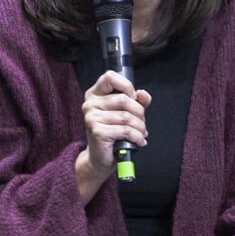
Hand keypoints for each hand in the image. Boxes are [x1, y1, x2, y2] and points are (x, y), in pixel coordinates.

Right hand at [74, 69, 150, 199]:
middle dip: (139, 112)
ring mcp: (92, 118)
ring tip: (141, 134)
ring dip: (140, 127)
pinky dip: (137, 137)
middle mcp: (90, 104)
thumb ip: (136, 102)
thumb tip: (143, 95)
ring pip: (127, 117)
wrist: (100, 158)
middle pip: (124, 100)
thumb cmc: (112, 134)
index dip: (126, 85)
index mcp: (95, 94)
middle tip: (141, 123)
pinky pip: (125, 131)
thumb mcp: (125, 113)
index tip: (134, 97)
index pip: (109, 77)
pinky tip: (139, 141)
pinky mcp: (97, 132)